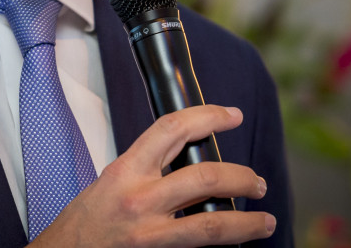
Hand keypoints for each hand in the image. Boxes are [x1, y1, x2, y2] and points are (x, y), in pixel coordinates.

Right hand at [30, 105, 274, 246]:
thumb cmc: (86, 220)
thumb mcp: (113, 179)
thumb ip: (148, 167)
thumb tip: (188, 156)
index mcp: (127, 169)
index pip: (173, 129)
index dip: (208, 116)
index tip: (232, 115)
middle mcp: (140, 198)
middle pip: (205, 177)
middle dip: (241, 177)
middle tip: (257, 182)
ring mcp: (149, 232)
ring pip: (212, 224)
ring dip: (246, 221)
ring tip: (264, 220)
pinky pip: (197, 247)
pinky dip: (223, 243)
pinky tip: (237, 242)